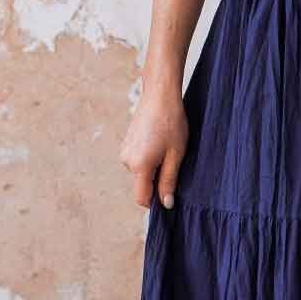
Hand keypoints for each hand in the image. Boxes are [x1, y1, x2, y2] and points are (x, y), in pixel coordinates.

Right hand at [120, 77, 188, 209]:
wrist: (160, 95)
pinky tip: (159, 142)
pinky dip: (148, 157)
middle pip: (142, 184)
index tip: (169, 196)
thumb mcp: (176, 155)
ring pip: (140, 172)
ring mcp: (124, 151)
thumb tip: (166, 204)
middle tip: (173, 161)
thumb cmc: (171, 123)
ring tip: (166, 148)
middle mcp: (126, 161)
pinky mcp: (126, 143)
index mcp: (139, 166)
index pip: (141, 198)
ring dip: (153, 167)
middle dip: (157, 180)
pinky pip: (137, 160)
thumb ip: (169, 181)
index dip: (155, 203)